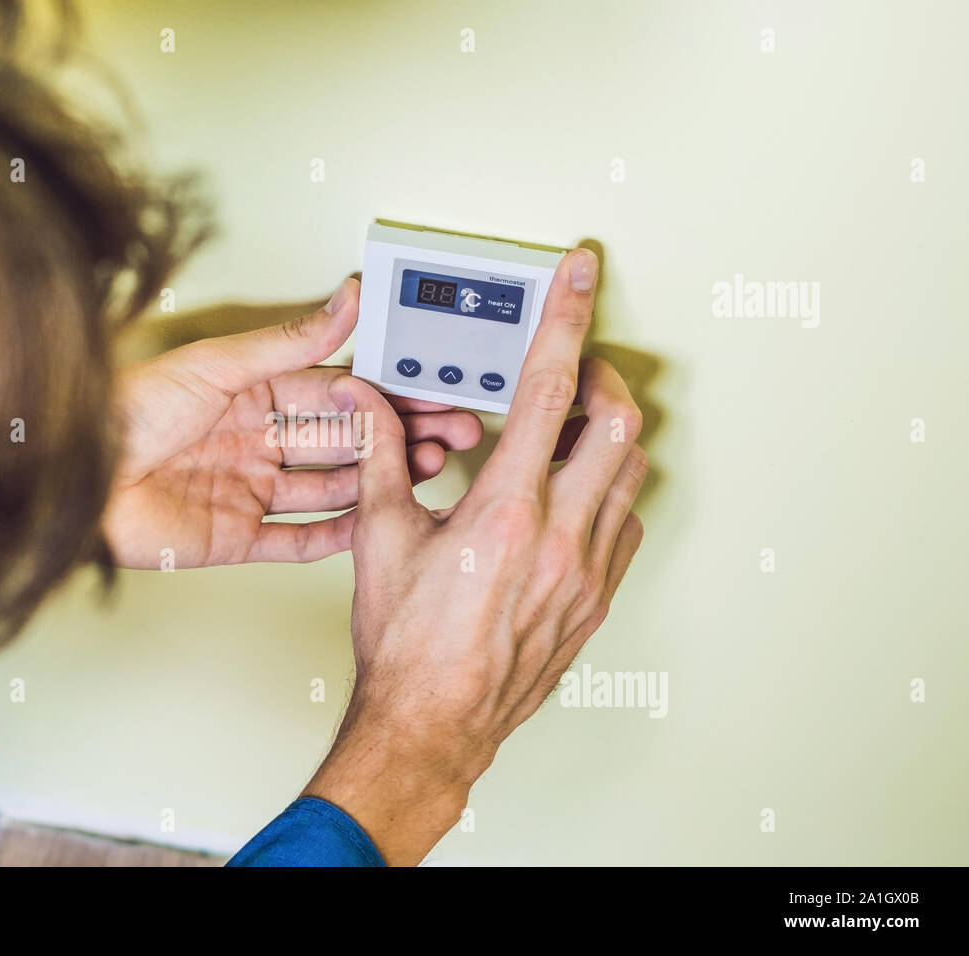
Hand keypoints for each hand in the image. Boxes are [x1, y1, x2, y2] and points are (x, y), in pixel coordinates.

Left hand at [102, 279, 483, 568]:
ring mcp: (248, 491)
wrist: (78, 479)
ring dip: (377, 483)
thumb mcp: (217, 365)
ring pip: (330, 489)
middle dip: (396, 439)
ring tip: (424, 474)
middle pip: (342, 442)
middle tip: (448, 437)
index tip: (429, 394)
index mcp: (252, 395)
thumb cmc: (126, 413)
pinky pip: (296, 540)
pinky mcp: (236, 538)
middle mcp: (254, 442)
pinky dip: (335, 537)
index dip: (384, 396)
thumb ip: (289, 342)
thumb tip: (343, 298)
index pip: (335, 395)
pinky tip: (374, 526)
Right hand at [304, 249, 646, 864]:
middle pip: (618, 422)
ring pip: (632, 473)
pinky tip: (572, 497)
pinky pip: (626, 525)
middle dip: (601, 378)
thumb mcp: (383, 539)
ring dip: (606, 437)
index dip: (565, 317)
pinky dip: (609, 493)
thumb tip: (366, 404)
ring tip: (564, 433)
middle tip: (572, 371)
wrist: (433, 723)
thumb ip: (380, 457)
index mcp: (506, 509)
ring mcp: (588, 570)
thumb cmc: (407, 646)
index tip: (580, 274)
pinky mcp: (596, 599)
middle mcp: (561, 535)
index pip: (545, 386)